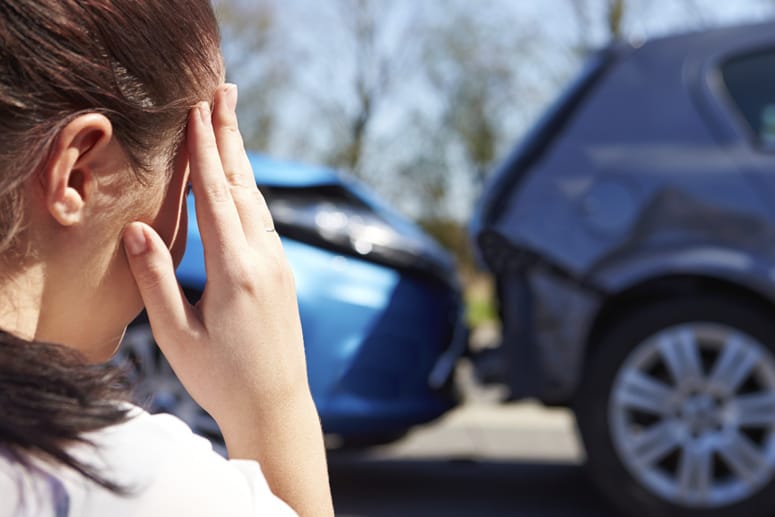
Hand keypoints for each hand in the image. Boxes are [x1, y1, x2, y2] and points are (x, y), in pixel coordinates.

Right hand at [123, 84, 306, 425]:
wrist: (277, 405)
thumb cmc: (221, 378)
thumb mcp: (177, 335)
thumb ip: (157, 278)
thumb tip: (137, 227)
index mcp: (236, 272)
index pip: (217, 196)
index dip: (205, 150)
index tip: (198, 108)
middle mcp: (265, 260)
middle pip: (244, 186)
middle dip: (230, 135)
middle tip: (224, 90)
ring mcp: (279, 265)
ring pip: (258, 201)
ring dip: (241, 159)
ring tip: (229, 122)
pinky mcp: (283, 274)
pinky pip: (264, 221)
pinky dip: (248, 191)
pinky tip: (241, 181)